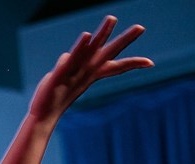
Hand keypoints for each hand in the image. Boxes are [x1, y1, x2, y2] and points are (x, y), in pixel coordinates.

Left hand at [29, 15, 153, 120]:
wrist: (43, 114)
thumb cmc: (54, 96)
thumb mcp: (63, 76)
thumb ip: (68, 64)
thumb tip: (67, 55)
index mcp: (91, 74)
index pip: (116, 66)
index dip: (132, 64)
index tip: (151, 63)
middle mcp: (86, 72)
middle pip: (109, 53)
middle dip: (125, 39)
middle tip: (141, 27)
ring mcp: (74, 73)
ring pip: (91, 50)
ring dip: (102, 33)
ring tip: (112, 18)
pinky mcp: (61, 74)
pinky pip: (72, 58)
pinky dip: (80, 47)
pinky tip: (87, 35)